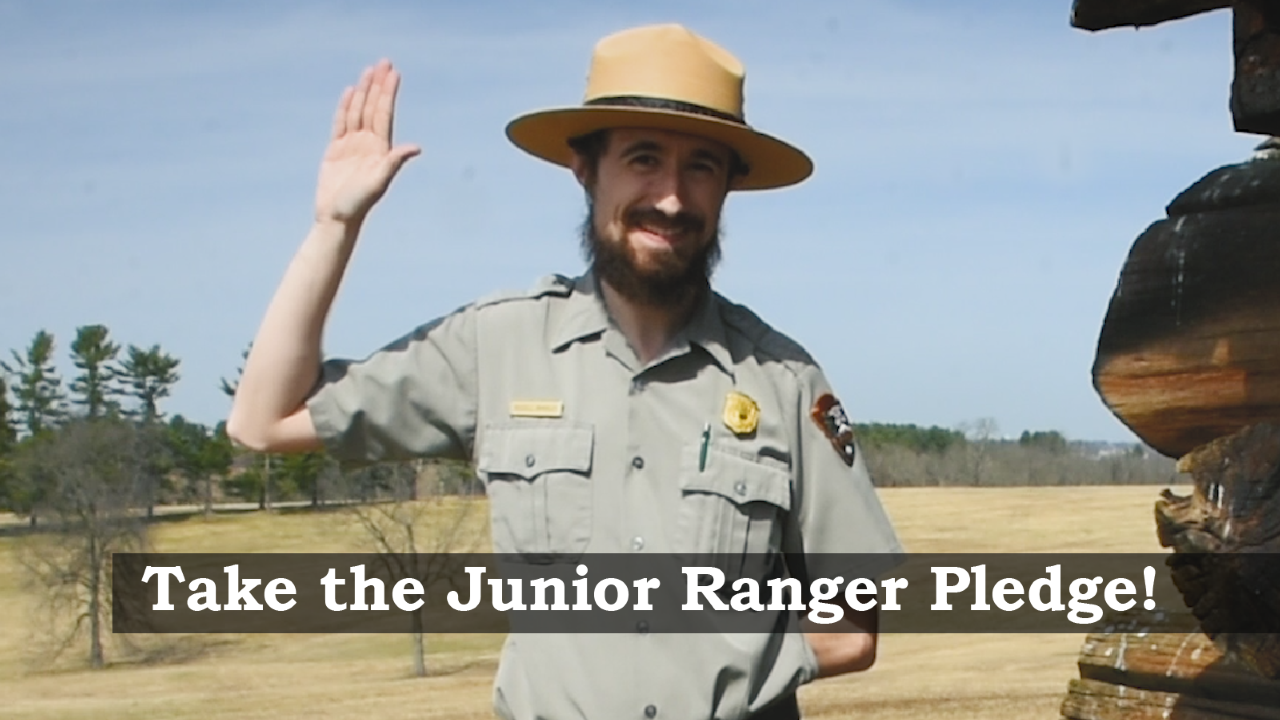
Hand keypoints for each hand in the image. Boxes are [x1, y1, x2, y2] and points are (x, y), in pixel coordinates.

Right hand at [315, 59, 421, 223]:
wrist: (338, 218)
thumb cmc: (359, 204)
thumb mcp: (379, 182)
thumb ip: (395, 162)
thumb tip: (416, 147)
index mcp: (381, 150)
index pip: (385, 114)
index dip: (388, 93)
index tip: (393, 73)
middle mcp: (369, 144)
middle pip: (373, 108)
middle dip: (379, 86)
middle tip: (384, 62)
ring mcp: (352, 146)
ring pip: (358, 112)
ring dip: (364, 92)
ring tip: (369, 71)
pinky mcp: (336, 150)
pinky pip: (341, 123)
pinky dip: (345, 107)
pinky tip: (350, 93)